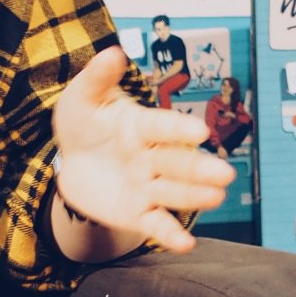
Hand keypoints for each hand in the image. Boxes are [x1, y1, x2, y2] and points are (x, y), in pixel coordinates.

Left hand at [51, 45, 232, 254]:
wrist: (71, 162)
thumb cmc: (83, 123)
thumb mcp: (83, 98)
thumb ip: (97, 78)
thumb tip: (113, 52)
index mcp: (140, 125)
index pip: (161, 126)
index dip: (178, 129)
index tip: (198, 131)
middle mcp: (151, 156)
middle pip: (177, 162)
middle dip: (200, 169)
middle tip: (224, 174)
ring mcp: (147, 185)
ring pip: (173, 192)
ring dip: (194, 196)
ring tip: (216, 198)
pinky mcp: (138, 212)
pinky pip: (156, 224)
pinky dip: (170, 235)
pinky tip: (185, 244)